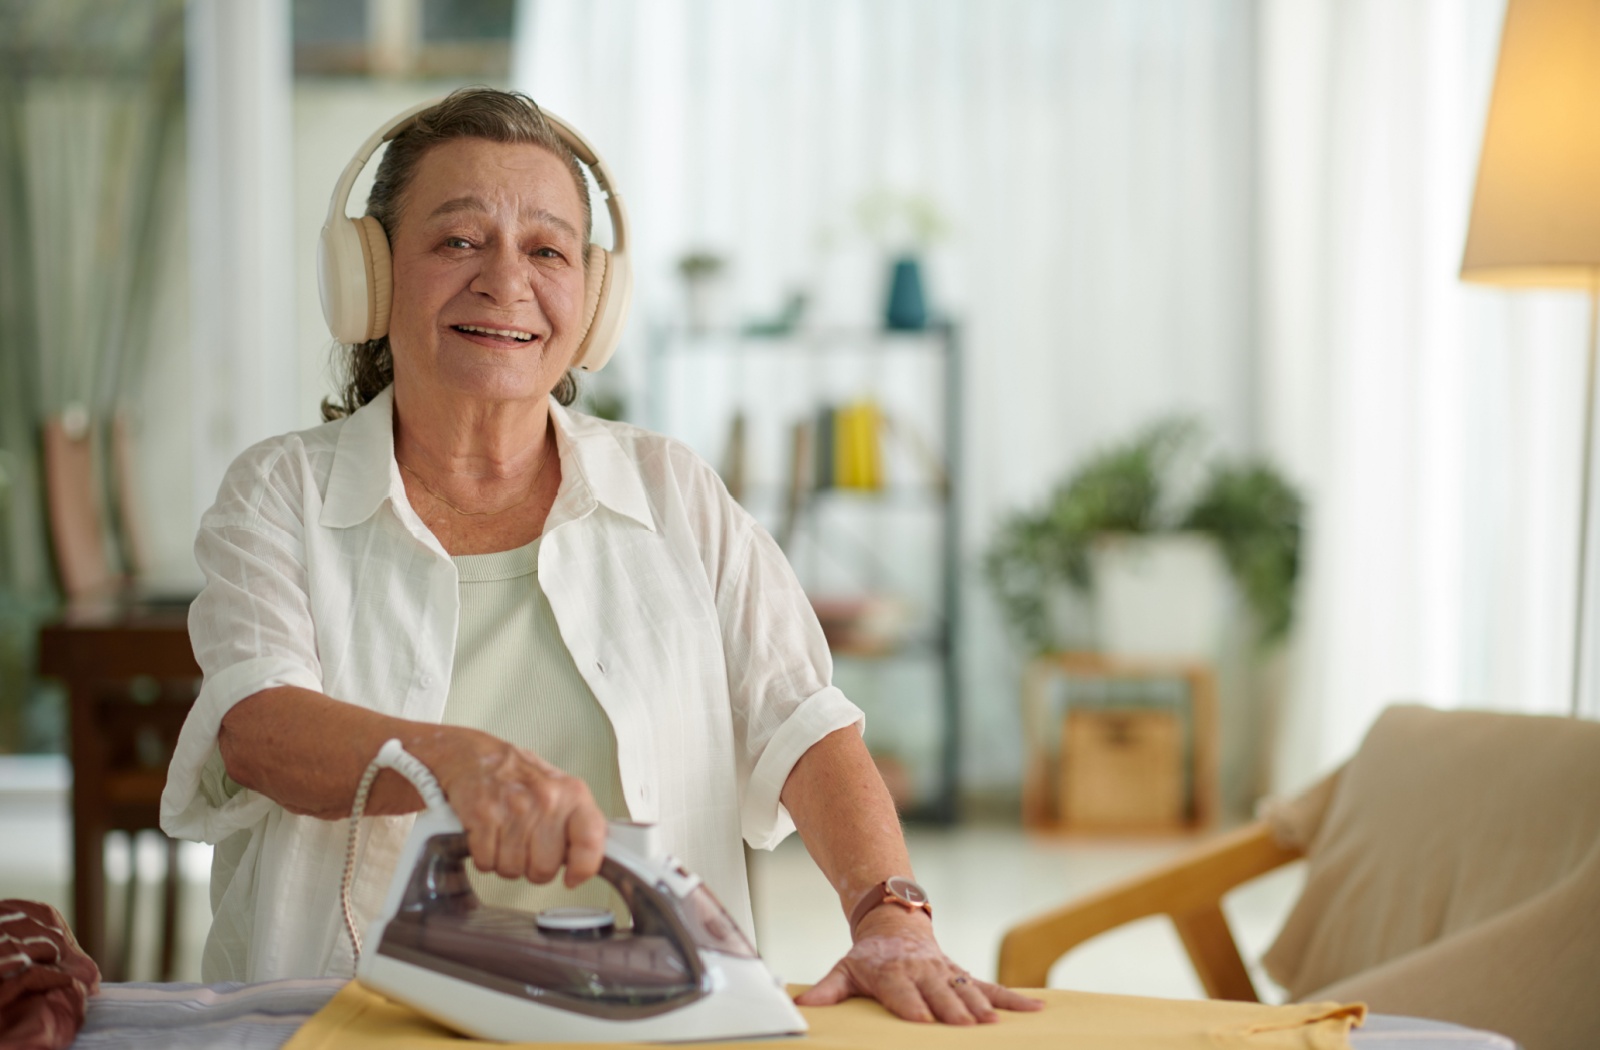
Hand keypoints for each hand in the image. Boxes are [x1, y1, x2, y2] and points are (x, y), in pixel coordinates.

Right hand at [413, 728, 608, 887]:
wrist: (475, 756)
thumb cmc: (521, 776)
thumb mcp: (562, 791)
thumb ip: (578, 825)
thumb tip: (589, 862)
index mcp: (573, 794)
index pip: (591, 840)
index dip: (583, 868)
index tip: (573, 877)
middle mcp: (546, 800)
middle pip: (545, 869)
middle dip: (533, 867)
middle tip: (527, 846)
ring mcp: (513, 807)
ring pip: (513, 869)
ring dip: (506, 862)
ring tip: (506, 837)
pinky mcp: (482, 815)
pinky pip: (486, 862)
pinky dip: (485, 857)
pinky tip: (489, 836)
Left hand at [794, 908, 1043, 1024]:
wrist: (893, 922)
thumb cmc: (868, 956)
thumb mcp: (844, 969)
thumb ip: (827, 990)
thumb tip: (803, 1007)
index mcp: (892, 972)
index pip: (902, 991)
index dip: (912, 1005)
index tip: (922, 1020)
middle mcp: (923, 971)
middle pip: (938, 993)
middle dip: (952, 1010)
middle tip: (967, 1028)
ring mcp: (946, 972)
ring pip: (967, 990)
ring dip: (982, 1007)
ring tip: (995, 1024)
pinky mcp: (963, 975)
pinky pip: (991, 988)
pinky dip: (1015, 999)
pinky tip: (1036, 1010)